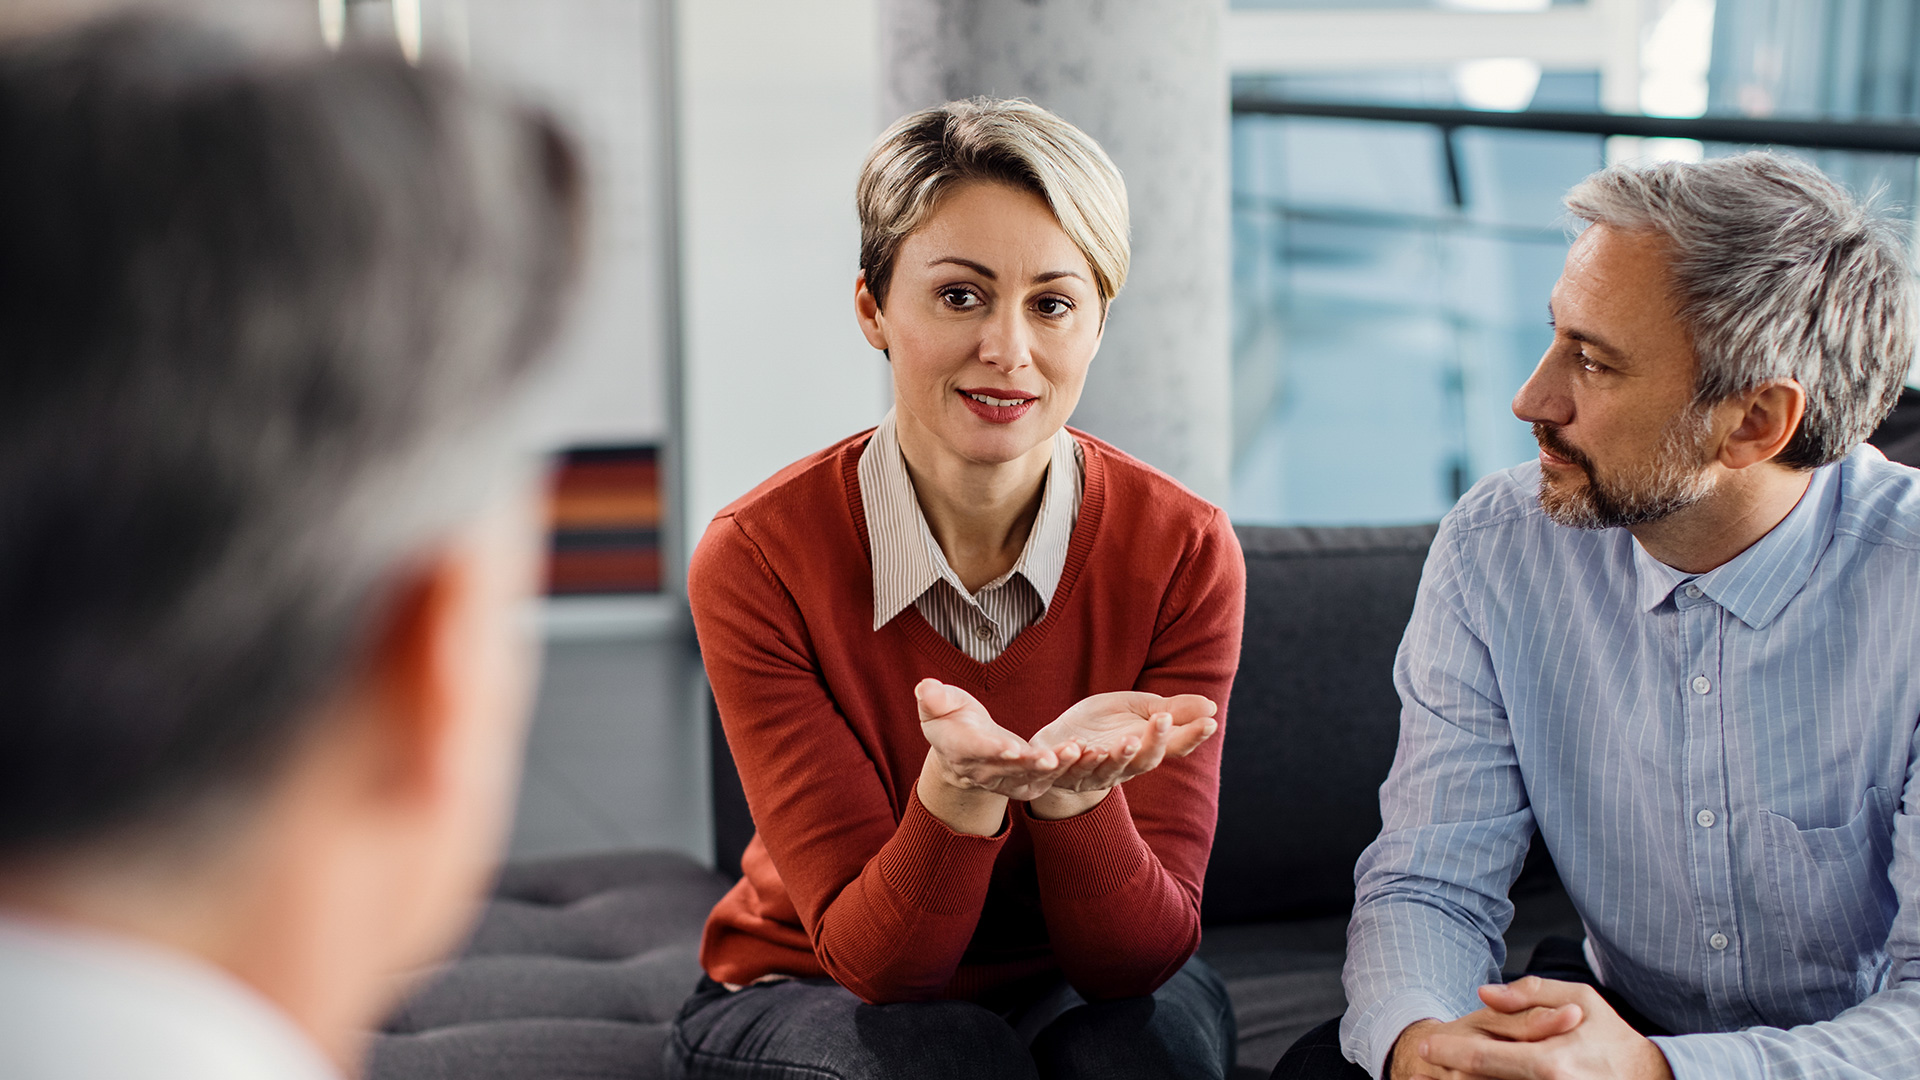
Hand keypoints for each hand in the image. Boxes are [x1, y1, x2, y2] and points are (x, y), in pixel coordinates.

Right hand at [916, 679, 1074, 837]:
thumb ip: (933, 698)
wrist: (960, 749)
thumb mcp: (938, 704)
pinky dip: (1064, 770)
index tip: (1010, 747)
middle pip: (1008, 770)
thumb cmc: (951, 719)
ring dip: (1055, 768)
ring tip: (1075, 750)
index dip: (992, 750)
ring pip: (1030, 778)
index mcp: (958, 749)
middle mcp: (981, 771)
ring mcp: (1003, 782)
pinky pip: (1044, 780)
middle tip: (1054, 755)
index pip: (975, 751)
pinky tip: (1081, 750)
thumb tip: (925, 688)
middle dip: (1032, 764)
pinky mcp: (1022, 784)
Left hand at [1026, 692, 1216, 819]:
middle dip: (1155, 742)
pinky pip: (1069, 770)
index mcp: (1146, 750)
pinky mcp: (1064, 774)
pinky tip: (1077, 745)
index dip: (1191, 736)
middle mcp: (1124, 768)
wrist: (1059, 741)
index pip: (1174, 746)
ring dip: (1118, 756)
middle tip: (1163, 718)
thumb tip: (1211, 707)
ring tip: (1128, 739)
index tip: (1209, 722)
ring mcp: (1094, 774)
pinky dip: (1074, 758)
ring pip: (1109, 770)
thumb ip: (1170, 709)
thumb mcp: (1138, 709)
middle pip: (1145, 761)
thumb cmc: (1104, 723)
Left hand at [1399, 978, 1673, 1079]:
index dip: (1450, 1052)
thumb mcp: (1581, 1001)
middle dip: (1449, 1076)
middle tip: (1423, 1069)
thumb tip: (1484, 992)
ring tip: (1439, 1078)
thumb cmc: (1614, 1040)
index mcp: (1551, 1062)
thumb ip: (1531, 994)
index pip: (1484, 1058)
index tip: (1426, 1044)